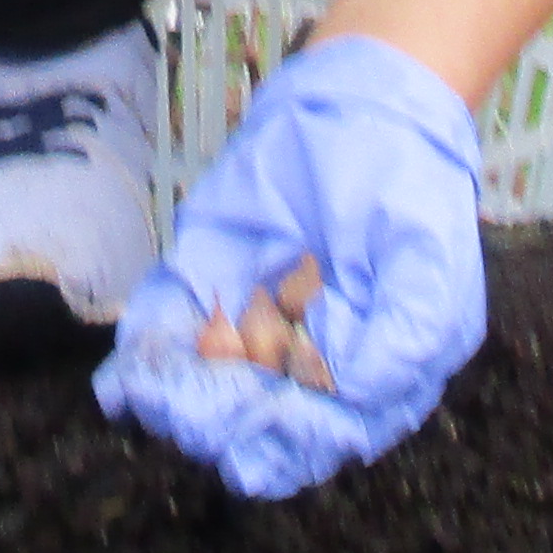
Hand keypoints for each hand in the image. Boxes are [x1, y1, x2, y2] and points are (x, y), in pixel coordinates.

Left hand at [91, 35, 484, 498]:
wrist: (359, 99)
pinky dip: (144, 360)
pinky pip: (169, 328)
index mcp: (369, 369)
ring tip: (153, 402)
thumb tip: (351, 390)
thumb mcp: (428, 257)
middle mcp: (303, 357)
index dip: (285, 448)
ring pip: (206, 384)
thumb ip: (405, 334)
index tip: (247, 452)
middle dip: (219, 426)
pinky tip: (124, 384)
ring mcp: (250, 320)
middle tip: (189, 424)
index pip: (323, 434)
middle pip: (256, 419)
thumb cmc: (406, 183)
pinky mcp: (205, 279)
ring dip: (176, 403)